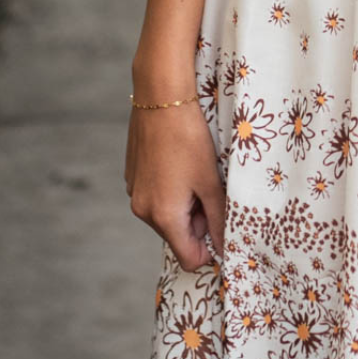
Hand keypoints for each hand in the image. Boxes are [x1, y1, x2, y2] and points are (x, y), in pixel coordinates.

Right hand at [125, 98, 225, 273]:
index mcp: (163, 216)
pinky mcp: (133, 177)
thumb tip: (224, 247)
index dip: (210, 248)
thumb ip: (219, 219)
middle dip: (199, 221)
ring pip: (168, 215)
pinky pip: (156, 197)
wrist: (161, 100)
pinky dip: (172, 189)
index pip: (189, 258)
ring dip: (187, 204)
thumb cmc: (189, 139)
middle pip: (179, 236)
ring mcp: (135, 193)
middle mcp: (143, 211)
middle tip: (211, 188)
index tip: (223, 225)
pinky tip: (180, 163)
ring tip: (196, 173)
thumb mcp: (210, 181)